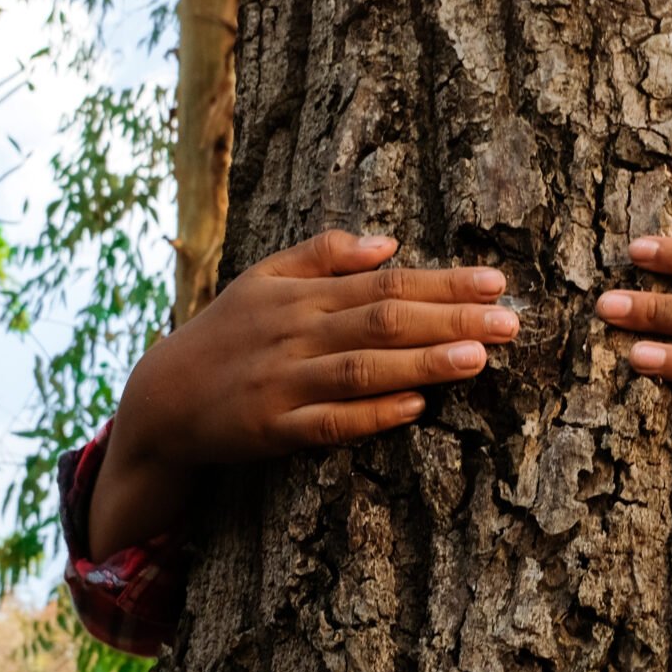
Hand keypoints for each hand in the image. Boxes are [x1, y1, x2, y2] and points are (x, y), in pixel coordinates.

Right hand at [88, 230, 517, 557]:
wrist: (161, 398)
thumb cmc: (225, 333)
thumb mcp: (263, 279)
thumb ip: (322, 255)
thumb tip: (388, 241)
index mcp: (301, 295)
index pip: (384, 282)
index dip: (442, 282)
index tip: (496, 282)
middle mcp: (296, 334)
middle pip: (382, 321)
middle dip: (449, 319)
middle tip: (509, 321)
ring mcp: (284, 383)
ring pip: (362, 369)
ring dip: (421, 363)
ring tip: (476, 357)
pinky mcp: (273, 430)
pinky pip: (328, 423)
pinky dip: (372, 415)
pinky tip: (414, 407)